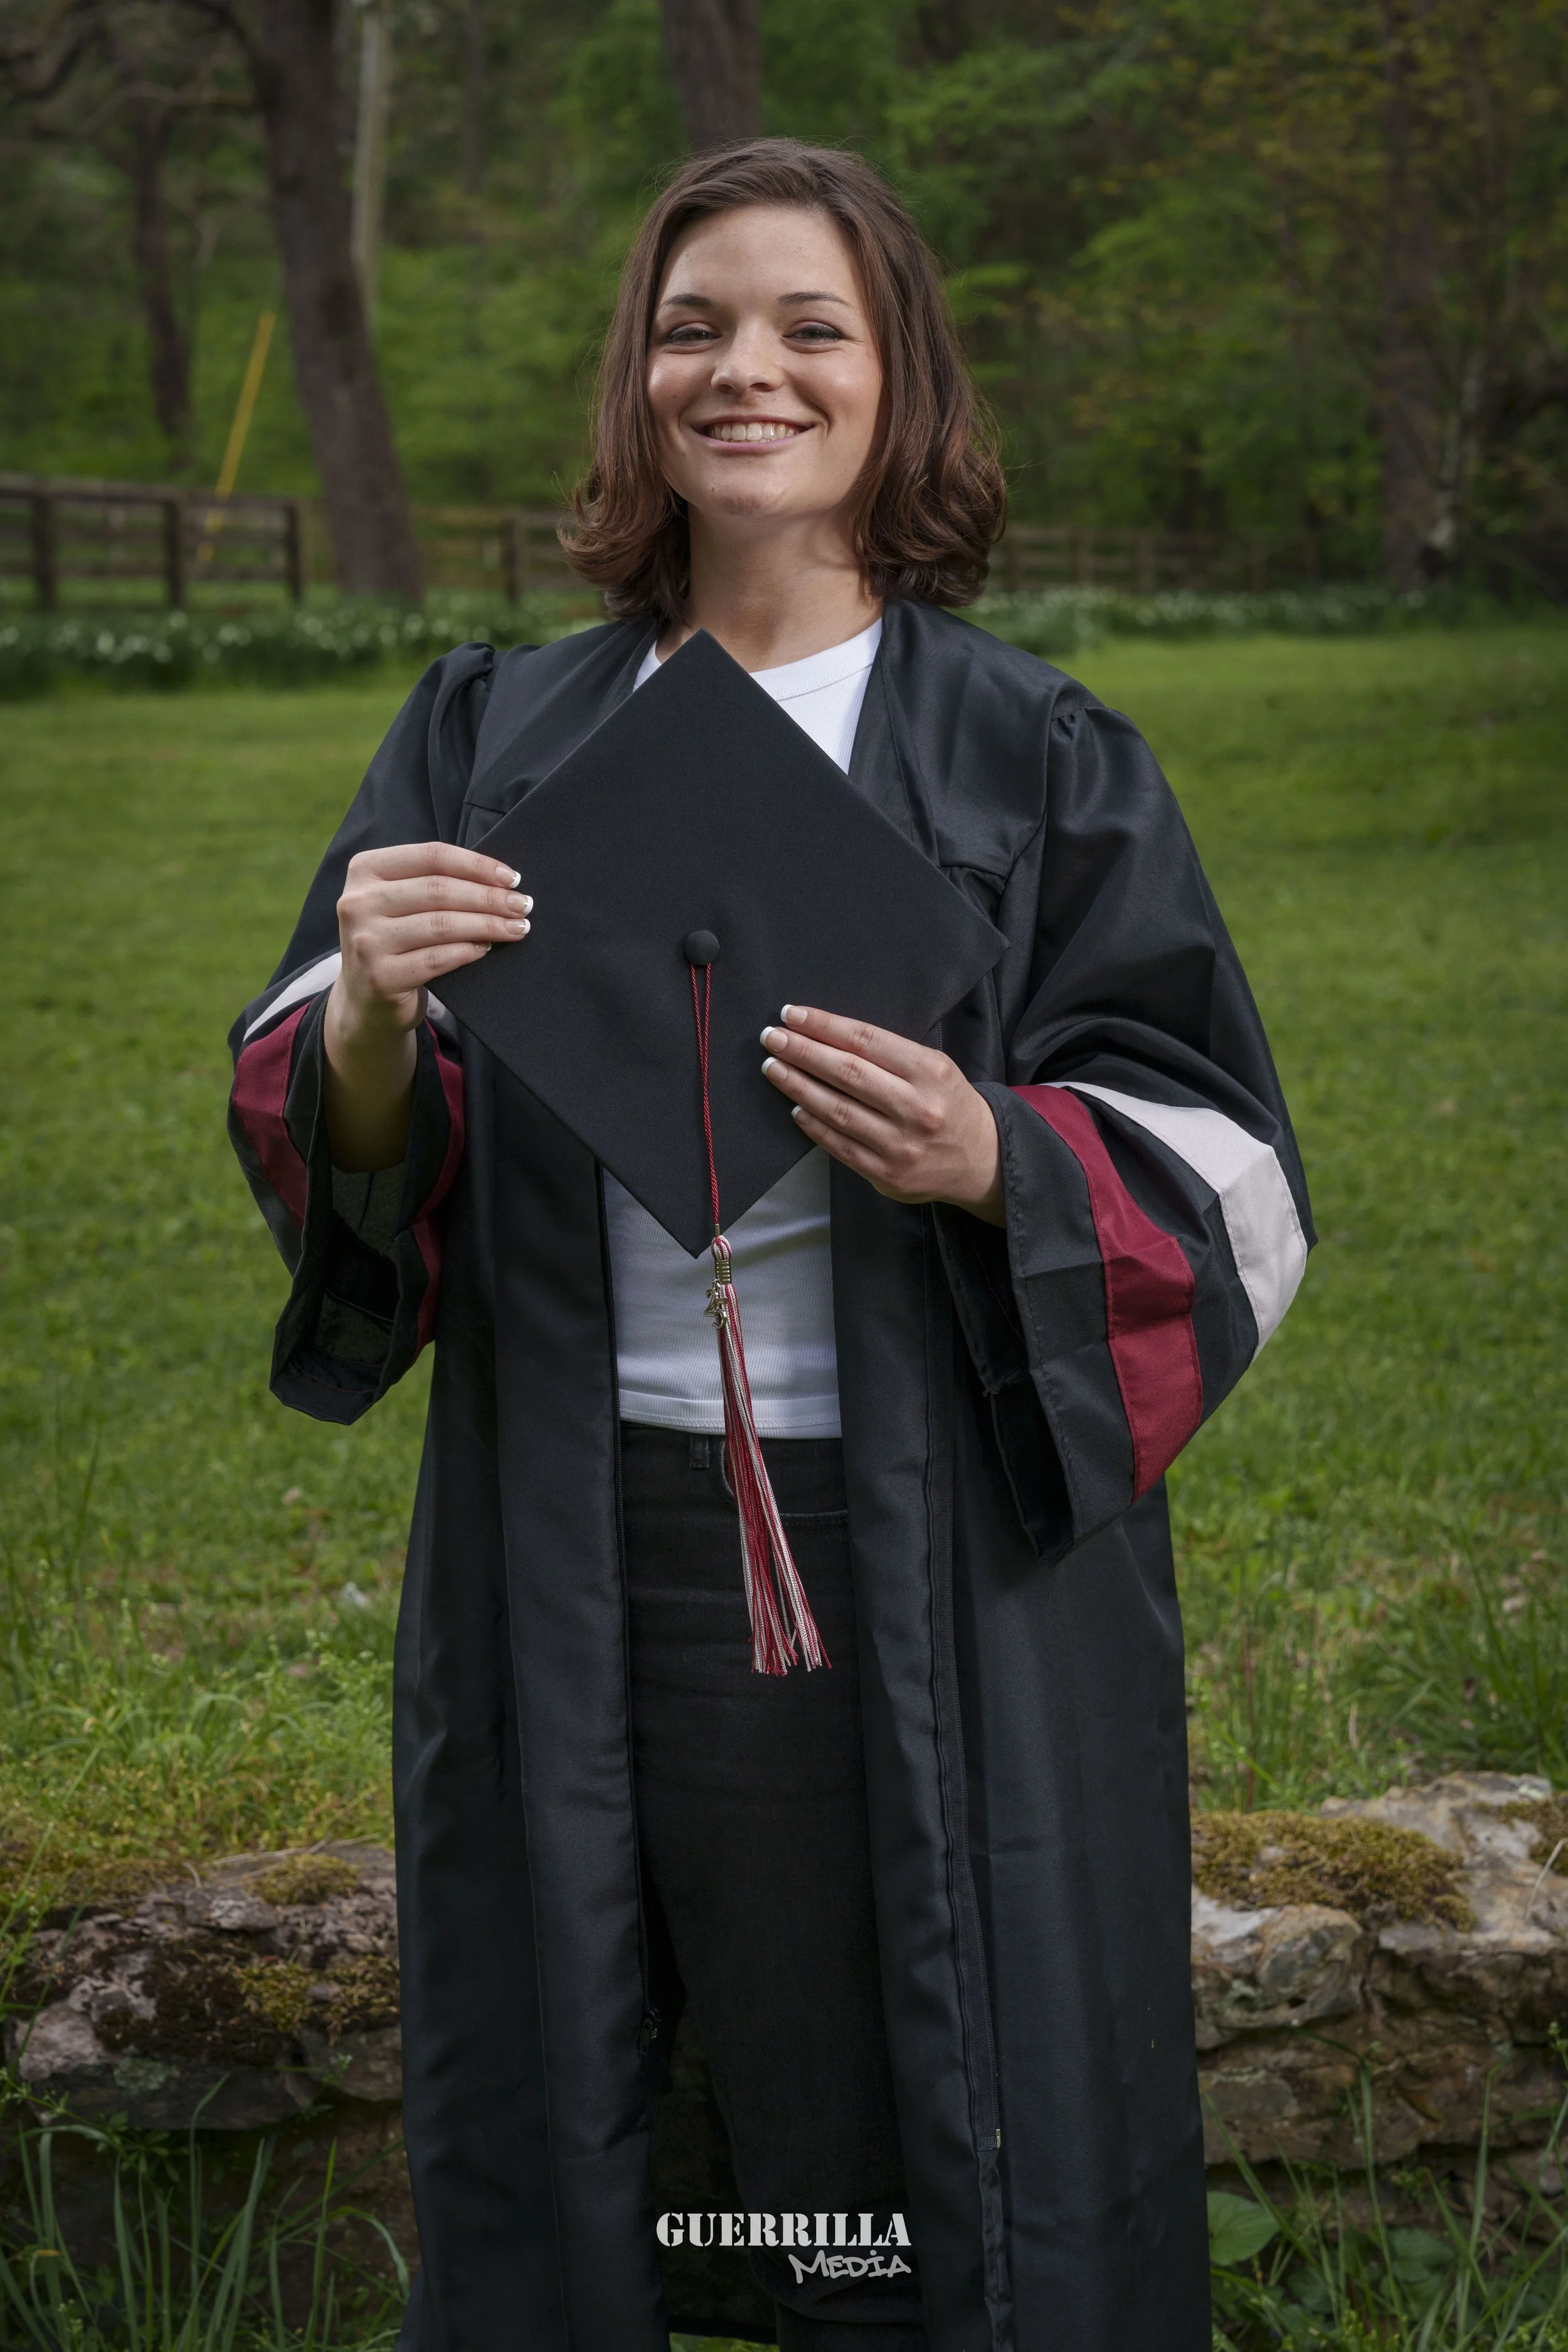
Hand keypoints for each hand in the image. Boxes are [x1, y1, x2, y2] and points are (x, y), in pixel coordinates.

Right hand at [332, 841, 530, 1040]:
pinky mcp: (381, 977)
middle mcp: (358, 902)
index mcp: (365, 869)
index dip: (477, 865)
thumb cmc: (395, 940)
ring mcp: (366, 941)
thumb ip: (433, 883)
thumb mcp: (401, 901)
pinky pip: (437, 959)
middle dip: (490, 897)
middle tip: (522, 906)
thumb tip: (499, 880)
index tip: (512, 878)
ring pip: (442, 924)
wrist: (366, 999)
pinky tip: (486, 948)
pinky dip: (468, 951)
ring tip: (516, 928)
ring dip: (487, 925)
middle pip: (439, 890)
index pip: (431, 856)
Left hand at [760, 1006, 1003, 1225]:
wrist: (983, 1160)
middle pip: (847, 1073)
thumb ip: (890, 1055)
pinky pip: (840, 1146)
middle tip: (771, 1038)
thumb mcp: (936, 1068)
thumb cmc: (950, 1104)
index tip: (793, 1015)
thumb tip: (826, 1036)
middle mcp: (917, 1108)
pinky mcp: (887, 1175)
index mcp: (930, 1072)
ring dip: (799, 1087)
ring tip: (774, 1068)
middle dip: (802, 1052)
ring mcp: (900, 1145)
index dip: (824, 1026)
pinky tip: (795, 1108)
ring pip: (838, 1111)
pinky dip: (813, 1125)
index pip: (866, 1040)